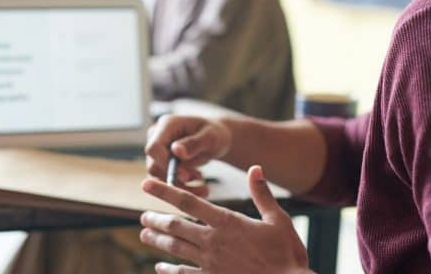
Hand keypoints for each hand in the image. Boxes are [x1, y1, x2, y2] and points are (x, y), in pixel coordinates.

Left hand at [139, 165, 309, 273]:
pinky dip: (170, 270)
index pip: (188, 202)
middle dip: (156, 220)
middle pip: (175, 227)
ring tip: (144, 235)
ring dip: (157, 241)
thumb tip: (255, 167)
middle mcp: (214, 242)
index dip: (164, 191)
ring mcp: (211, 264)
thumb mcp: (278, 219)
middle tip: (143, 217)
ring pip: (176, 249)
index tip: (146, 185)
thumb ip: (262, 194)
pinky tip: (160, 267)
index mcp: (227, 222)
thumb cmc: (287, 254)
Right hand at [146, 115, 231, 196]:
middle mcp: (156, 137)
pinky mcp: (159, 163)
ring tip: (202, 184)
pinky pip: (164, 182)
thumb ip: (193, 143)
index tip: (186, 175)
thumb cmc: (213, 134)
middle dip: (176, 177)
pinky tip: (198, 185)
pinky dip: (181, 188)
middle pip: (154, 165)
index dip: (165, 164)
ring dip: (180, 185)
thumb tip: (176, 151)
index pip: (154, 148)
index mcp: (166, 125)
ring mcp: (156, 151)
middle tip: (199, 178)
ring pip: (158, 178)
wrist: (213, 139)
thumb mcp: (210, 137)